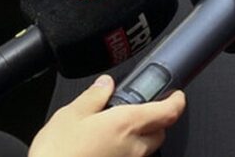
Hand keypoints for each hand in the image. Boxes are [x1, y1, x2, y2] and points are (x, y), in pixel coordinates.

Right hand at [29, 74, 185, 156]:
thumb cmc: (58, 153)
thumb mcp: (70, 114)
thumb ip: (93, 96)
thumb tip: (104, 84)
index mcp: (127, 124)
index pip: (169, 112)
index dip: (177, 101)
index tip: (176, 94)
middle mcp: (134, 147)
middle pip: (160, 132)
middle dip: (157, 119)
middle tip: (143, 109)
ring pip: (146, 149)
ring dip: (140, 138)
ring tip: (117, 129)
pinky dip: (125, 151)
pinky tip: (105, 148)